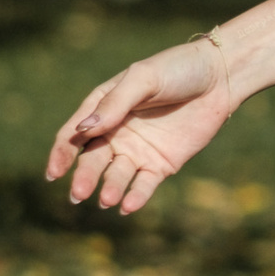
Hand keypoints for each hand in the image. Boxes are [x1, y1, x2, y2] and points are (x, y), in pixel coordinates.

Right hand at [45, 37, 237, 214]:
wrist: (220, 78)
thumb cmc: (178, 69)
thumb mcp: (144, 79)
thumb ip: (115, 104)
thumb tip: (84, 129)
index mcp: (103, 107)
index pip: (75, 134)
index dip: (61, 153)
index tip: (53, 173)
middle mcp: (116, 132)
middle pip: (93, 159)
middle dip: (84, 177)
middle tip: (78, 194)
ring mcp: (138, 150)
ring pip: (117, 175)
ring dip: (110, 188)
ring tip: (108, 200)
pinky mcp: (162, 164)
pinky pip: (144, 184)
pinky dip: (136, 196)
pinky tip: (128, 206)